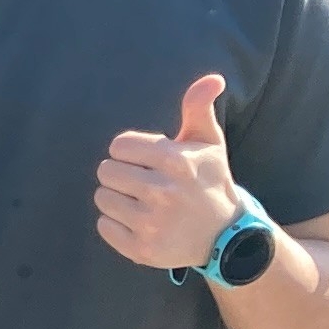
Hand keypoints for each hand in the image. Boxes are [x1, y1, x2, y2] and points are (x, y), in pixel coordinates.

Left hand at [97, 73, 242, 274]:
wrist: (226, 235)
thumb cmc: (209, 180)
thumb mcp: (208, 143)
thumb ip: (199, 107)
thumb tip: (212, 79)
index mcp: (176, 162)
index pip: (119, 145)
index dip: (130, 151)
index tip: (147, 160)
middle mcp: (164, 193)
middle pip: (106, 171)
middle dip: (121, 173)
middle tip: (142, 182)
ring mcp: (153, 224)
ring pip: (102, 198)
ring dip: (117, 198)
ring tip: (142, 202)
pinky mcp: (142, 250)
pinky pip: (104, 226)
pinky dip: (116, 224)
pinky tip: (140, 222)